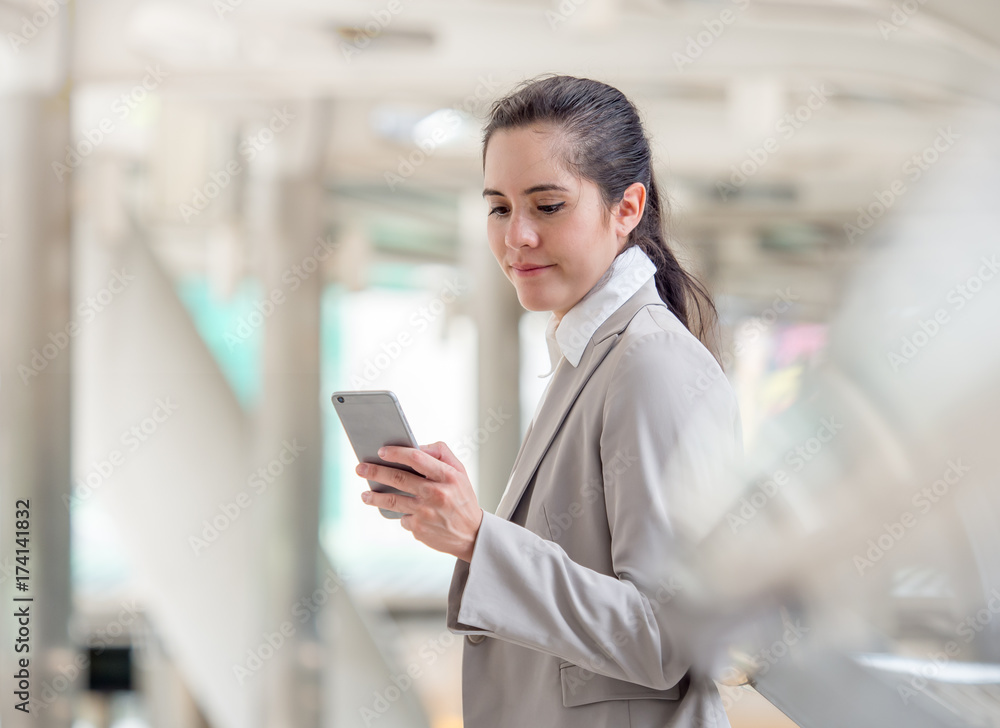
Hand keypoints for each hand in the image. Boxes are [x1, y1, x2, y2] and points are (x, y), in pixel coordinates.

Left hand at [356, 441, 483, 561]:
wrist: (472, 535)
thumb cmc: (462, 498)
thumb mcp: (460, 472)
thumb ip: (441, 453)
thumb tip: (416, 446)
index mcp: (447, 476)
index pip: (417, 458)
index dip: (396, 453)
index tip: (381, 451)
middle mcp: (436, 494)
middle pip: (398, 478)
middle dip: (375, 471)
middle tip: (360, 468)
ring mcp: (426, 513)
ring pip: (392, 501)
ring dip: (374, 496)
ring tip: (365, 494)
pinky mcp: (419, 529)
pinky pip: (402, 517)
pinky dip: (401, 513)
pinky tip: (401, 512)